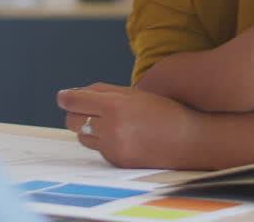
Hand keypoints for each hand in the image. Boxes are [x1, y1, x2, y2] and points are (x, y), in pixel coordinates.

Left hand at [57, 83, 202, 168]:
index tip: (63, 96)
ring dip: (89, 129)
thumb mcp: (134, 93)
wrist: (189, 140)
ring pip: (83, 137)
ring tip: (109, 123)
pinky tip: (124, 137)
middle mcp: (111, 129)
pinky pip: (99, 150)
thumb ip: (103, 92)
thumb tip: (73, 93)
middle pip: (72, 121)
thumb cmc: (163, 110)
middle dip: (75, 113)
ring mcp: (113, 148)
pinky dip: (104, 142)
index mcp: (115, 106)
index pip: (74, 101)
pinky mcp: (117, 162)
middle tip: (85, 109)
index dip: (65, 97)